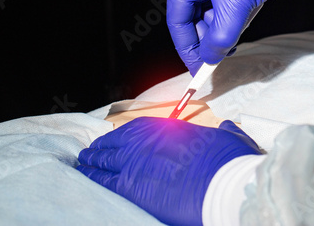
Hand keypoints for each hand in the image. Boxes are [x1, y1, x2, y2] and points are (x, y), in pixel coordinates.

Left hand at [77, 117, 261, 225]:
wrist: (222, 182)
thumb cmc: (226, 159)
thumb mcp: (226, 138)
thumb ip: (223, 131)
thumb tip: (229, 127)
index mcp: (165, 128)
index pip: (134, 130)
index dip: (120, 137)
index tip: (113, 140)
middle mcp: (145, 141)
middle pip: (115, 144)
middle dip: (101, 148)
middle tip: (90, 151)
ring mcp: (135, 162)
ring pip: (105, 160)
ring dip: (93, 160)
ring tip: (84, 161)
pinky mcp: (131, 187)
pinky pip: (104, 180)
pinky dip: (93, 177)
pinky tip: (86, 176)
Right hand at [167, 0, 293, 74]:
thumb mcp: (237, 5)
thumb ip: (220, 37)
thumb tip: (209, 58)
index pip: (177, 22)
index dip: (187, 49)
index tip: (198, 70)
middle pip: (193, 17)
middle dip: (209, 37)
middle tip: (222, 57)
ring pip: (209, 10)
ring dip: (224, 24)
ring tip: (241, 27)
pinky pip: (221, 0)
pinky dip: (232, 12)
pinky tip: (247, 13)